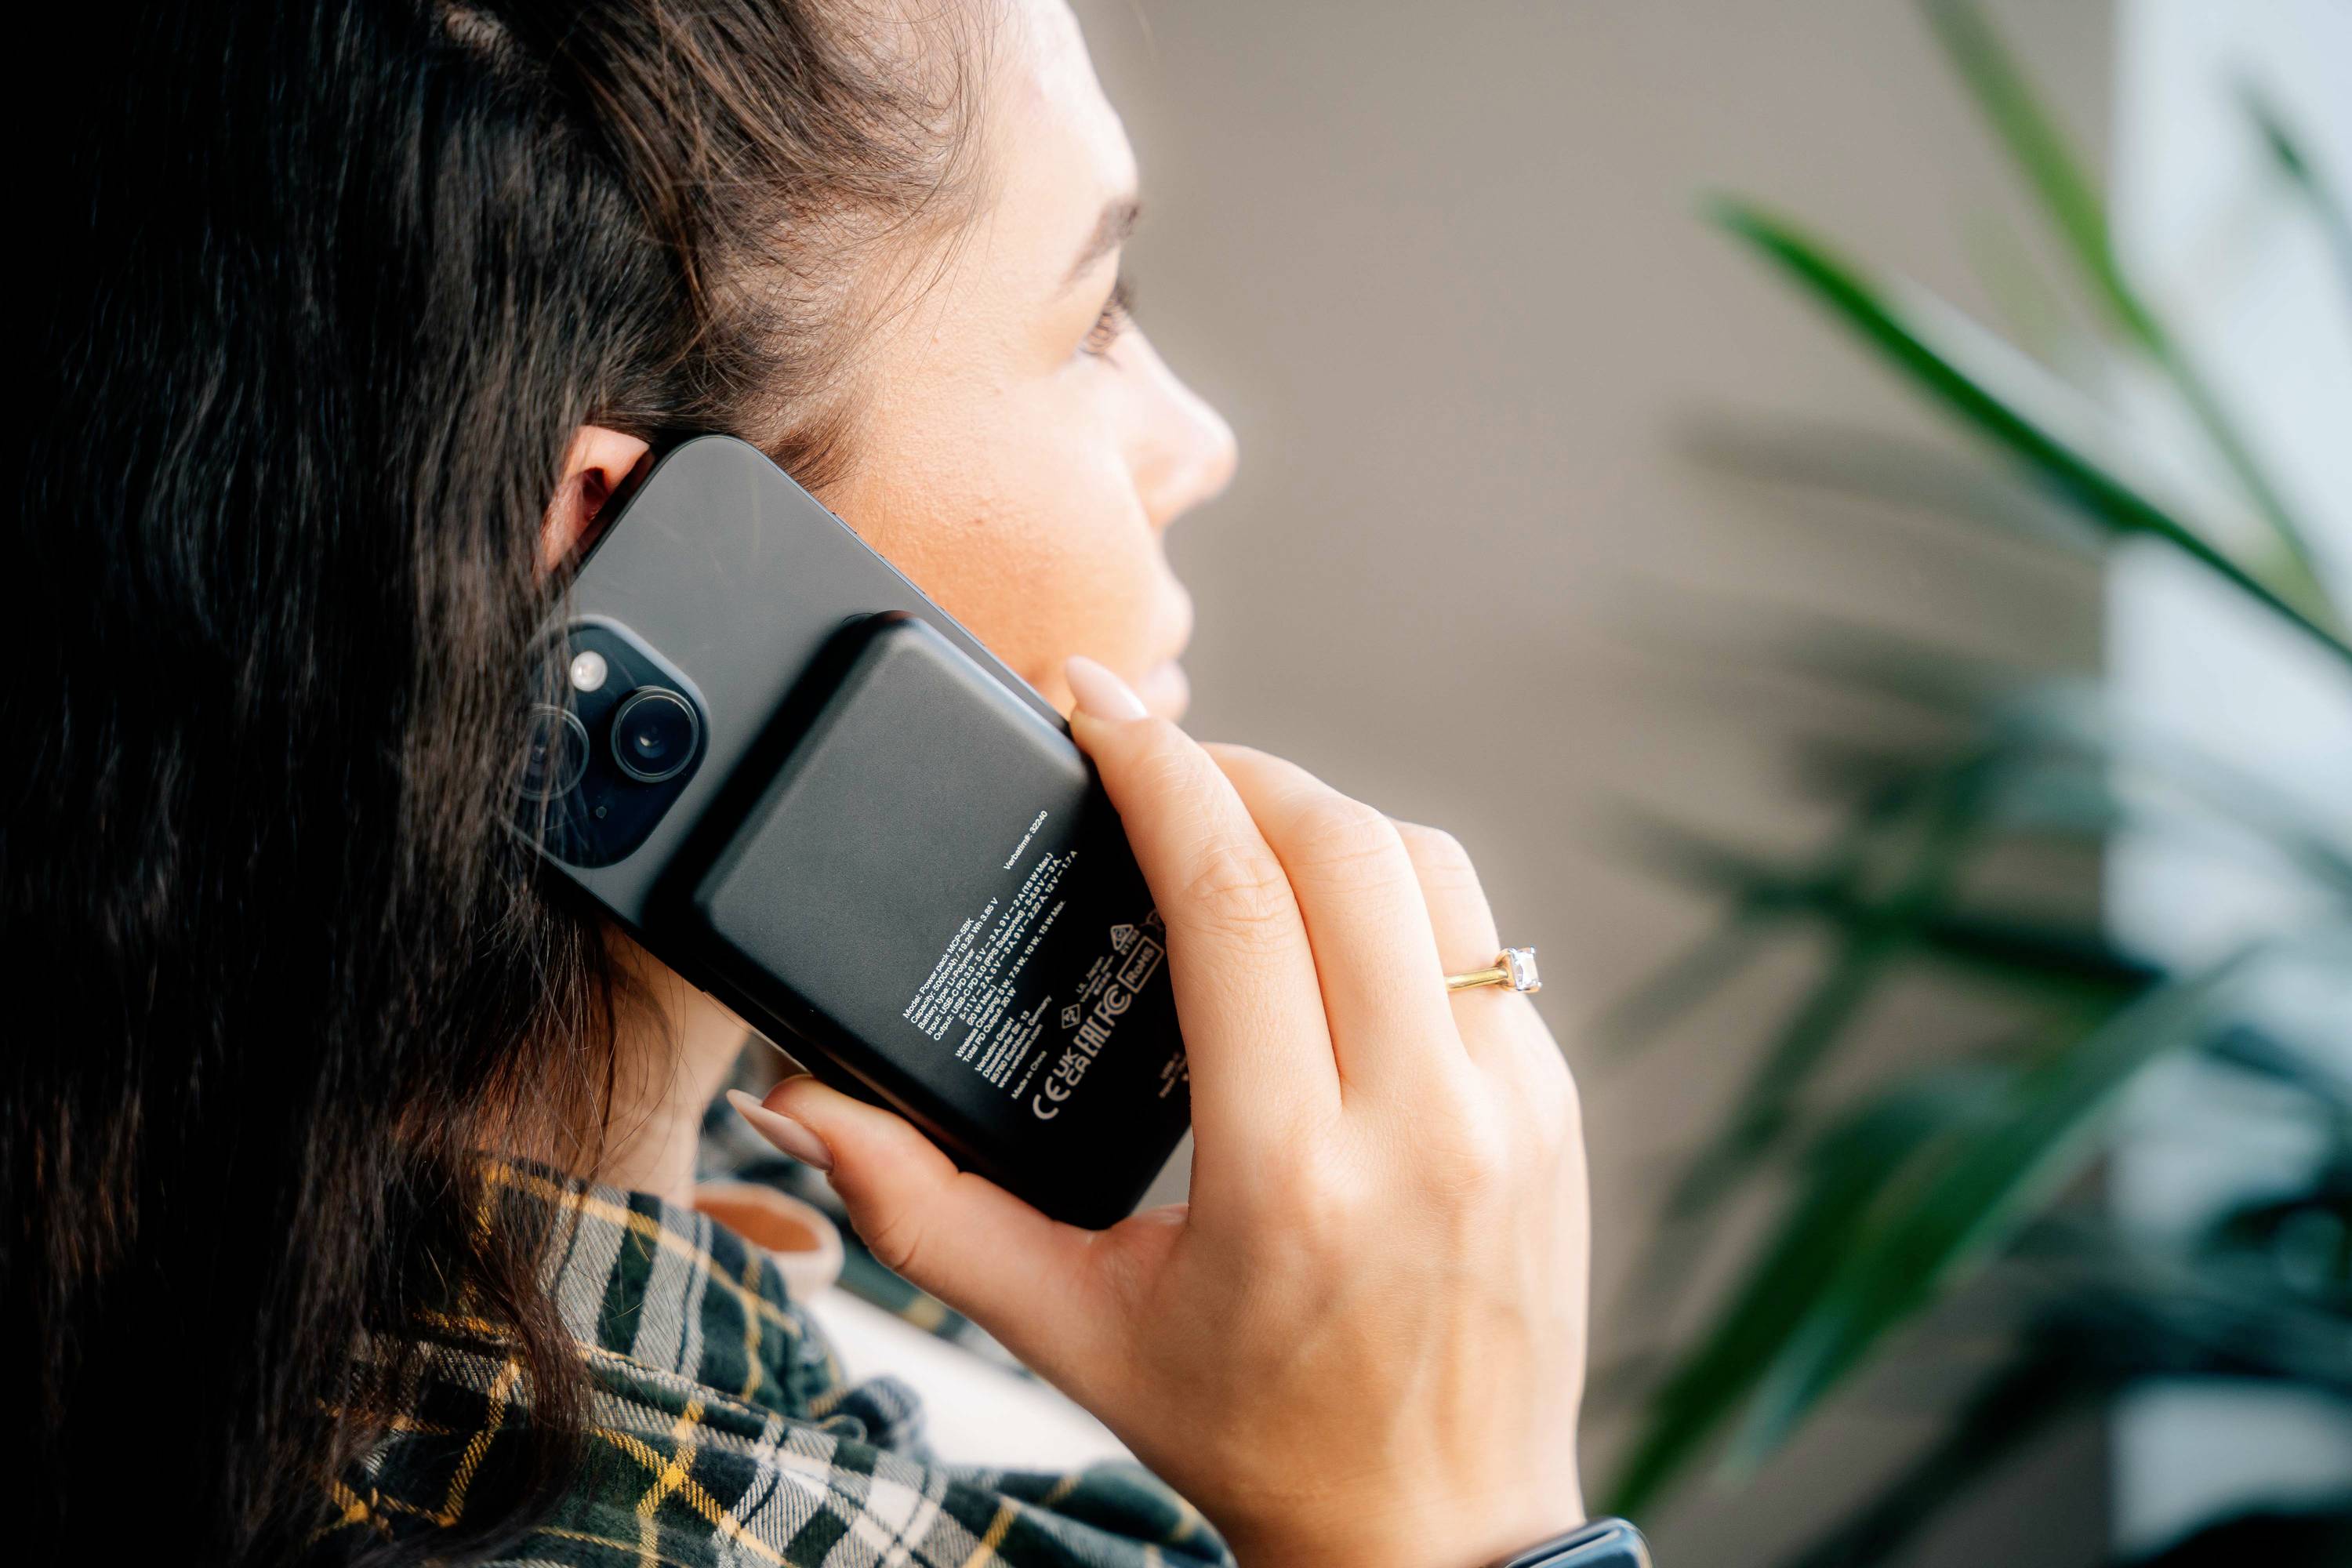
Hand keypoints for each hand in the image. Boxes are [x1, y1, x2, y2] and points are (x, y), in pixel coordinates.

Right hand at [734, 655, 1589, 1567]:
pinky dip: (1397, 892)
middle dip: (1235, 767)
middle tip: (1154, 764)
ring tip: (1239, 828)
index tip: (1095, 705)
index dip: (1152, 767)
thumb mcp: (1069, 1335)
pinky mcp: (1555, 1106)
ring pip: (1429, 865)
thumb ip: (923, 1213)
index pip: (1230, 894)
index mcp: (1288, 1173)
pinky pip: (1481, 937)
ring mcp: (1511, 1107)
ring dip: (1326, 814)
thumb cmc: (1255, 1435)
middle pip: (1340, 842)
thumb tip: (803, 1107)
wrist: (1435, 1531)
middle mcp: (1422, 1122)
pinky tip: (1328, 921)